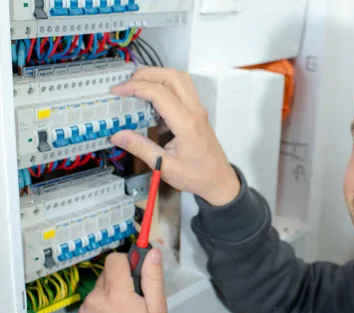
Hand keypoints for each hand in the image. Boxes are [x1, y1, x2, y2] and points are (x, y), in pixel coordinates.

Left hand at [76, 250, 166, 312]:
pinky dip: (101, 305)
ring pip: (99, 287)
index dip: (127, 261)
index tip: (136, 272)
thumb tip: (152, 252)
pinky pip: (91, 301)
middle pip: (107, 273)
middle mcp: (96, 297)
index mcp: (116, 292)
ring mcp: (85, 309)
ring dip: (110, 292)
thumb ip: (153, 277)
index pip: (114, 259)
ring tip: (123, 312)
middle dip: (121, 279)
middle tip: (134, 297)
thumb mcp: (157, 307)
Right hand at [109, 67, 239, 205]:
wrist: (219, 180)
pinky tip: (152, 105)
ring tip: (137, 87)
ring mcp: (198, 110)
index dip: (135, 87)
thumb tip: (117, 135)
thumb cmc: (198, 176)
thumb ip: (141, 148)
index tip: (117, 90)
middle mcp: (195, 111)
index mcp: (187, 124)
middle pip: (172, 76)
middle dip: (146, 74)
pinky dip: (165, 88)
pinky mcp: (197, 112)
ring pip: (179, 78)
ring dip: (157, 77)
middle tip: (127, 84)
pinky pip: (182, 90)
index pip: (159, 93)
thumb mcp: (165, 166)